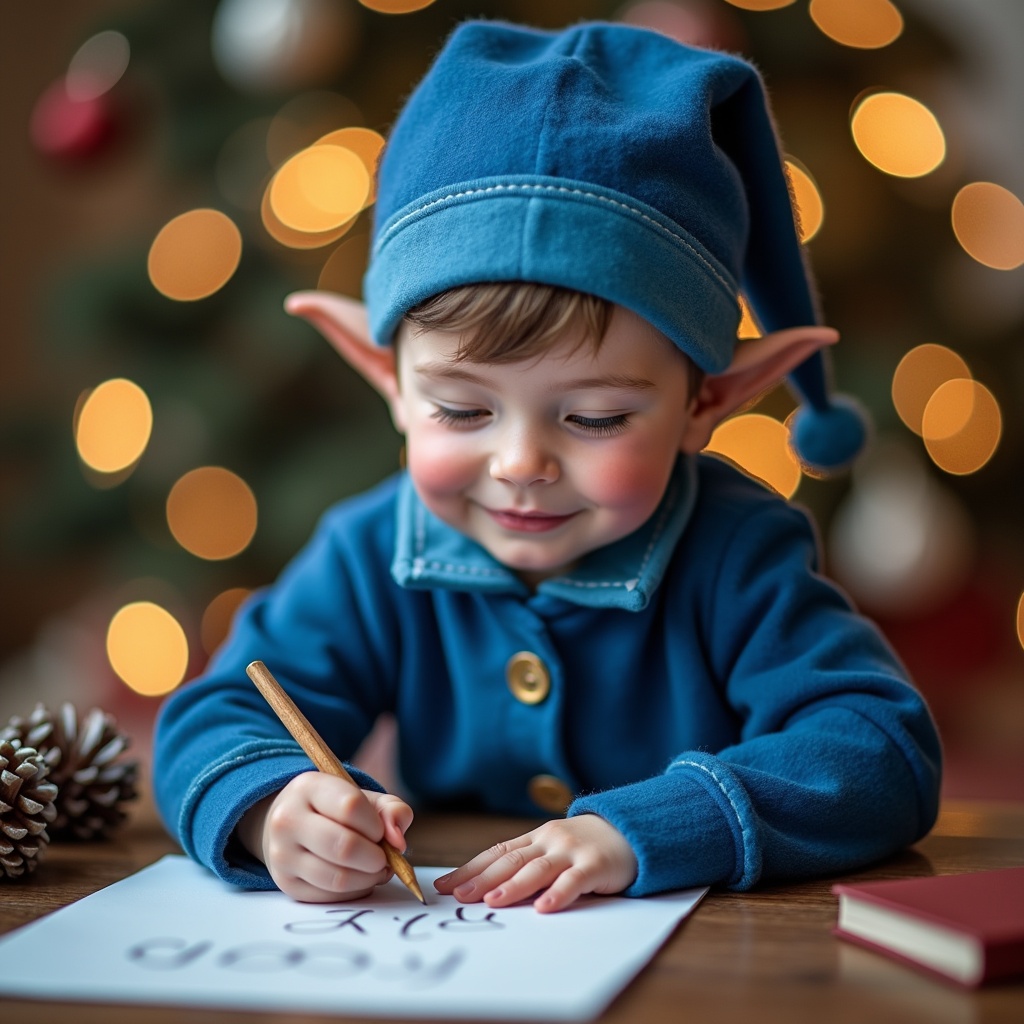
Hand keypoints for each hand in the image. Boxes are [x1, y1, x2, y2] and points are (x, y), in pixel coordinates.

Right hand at [236, 772, 412, 902]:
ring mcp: (282, 854)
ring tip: (375, 869)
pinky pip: (330, 897)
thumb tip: (398, 841)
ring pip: (337, 878)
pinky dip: (354, 891)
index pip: (351, 807)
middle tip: (383, 858)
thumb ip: (392, 811)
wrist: (291, 825)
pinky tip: (358, 878)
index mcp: (308, 787)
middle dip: (376, 857)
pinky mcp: (286, 884)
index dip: (375, 825)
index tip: (379, 831)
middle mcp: (287, 820)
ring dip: (368, 878)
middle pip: (344, 846)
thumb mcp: (365, 798)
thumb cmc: (335, 809)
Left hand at [433, 814, 637, 912]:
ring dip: (513, 886)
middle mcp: (548, 841)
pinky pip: (574, 881)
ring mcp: (571, 851)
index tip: (443, 886)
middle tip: (460, 895)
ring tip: (492, 902)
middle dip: (482, 879)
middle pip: (510, 861)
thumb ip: (527, 865)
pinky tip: (544, 909)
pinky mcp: (595, 865)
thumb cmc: (584, 848)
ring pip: (537, 869)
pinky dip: (558, 894)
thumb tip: (488, 892)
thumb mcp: (552, 850)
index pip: (496, 853)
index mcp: (534, 839)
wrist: (629, 830)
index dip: (469, 869)